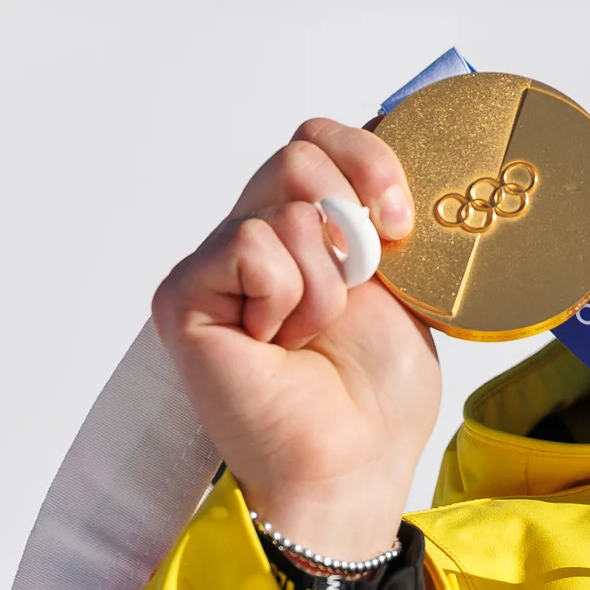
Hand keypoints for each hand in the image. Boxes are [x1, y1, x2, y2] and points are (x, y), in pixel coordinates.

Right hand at [151, 119, 439, 559]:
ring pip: (283, 204)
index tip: (401, 219)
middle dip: (353, 225)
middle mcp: (253, 237)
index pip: (319, 137)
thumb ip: (381, 211)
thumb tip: (395, 131)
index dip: (368, 159)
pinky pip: (251, 245)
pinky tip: (275, 343)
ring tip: (310, 335)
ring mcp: (215, 264)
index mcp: (306, 229)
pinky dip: (287, 296)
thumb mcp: (404, 279)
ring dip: (325, 280)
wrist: (355, 458)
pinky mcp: (185, 293)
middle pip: (300, 155)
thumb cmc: (378, 390)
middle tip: (355, 290)